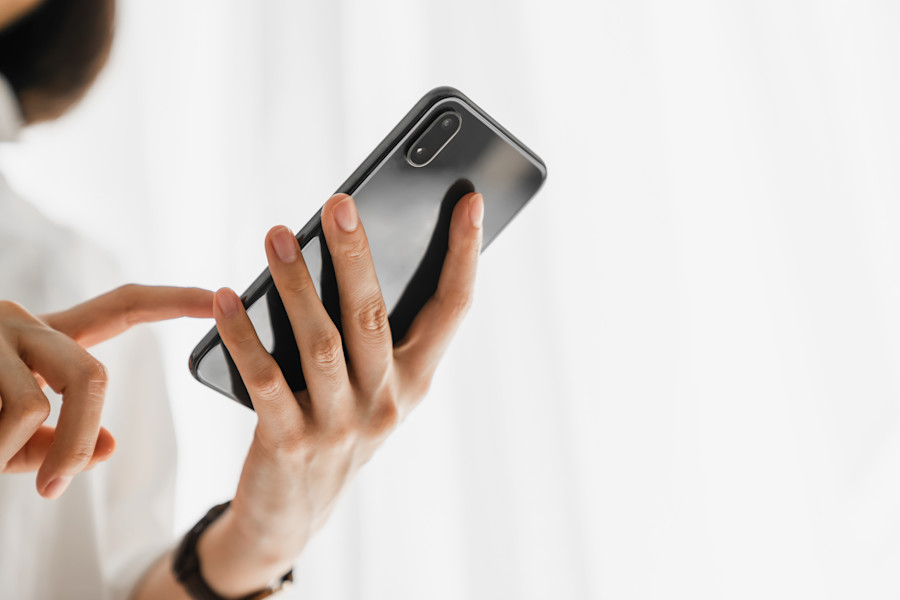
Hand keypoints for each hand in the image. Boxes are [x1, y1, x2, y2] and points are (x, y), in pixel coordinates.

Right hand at [0, 285, 212, 496]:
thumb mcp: (9, 433)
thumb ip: (61, 436)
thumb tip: (109, 446)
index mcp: (46, 337)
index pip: (122, 308)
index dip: (173, 301)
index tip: (217, 296)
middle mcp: (25, 321)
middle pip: (92, 377)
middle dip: (76, 442)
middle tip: (52, 487)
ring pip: (38, 408)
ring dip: (8, 452)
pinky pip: (3, 421)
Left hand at [199, 192, 482, 595]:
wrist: (293, 514)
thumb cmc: (334, 430)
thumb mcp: (369, 388)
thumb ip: (368, 335)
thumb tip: (343, 253)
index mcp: (415, 381)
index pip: (452, 310)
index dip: (464, 256)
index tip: (469, 202)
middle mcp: (386, 402)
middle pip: (374, 317)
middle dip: (357, 255)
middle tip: (340, 203)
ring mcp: (341, 425)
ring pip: (321, 342)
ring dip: (296, 285)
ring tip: (275, 236)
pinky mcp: (290, 442)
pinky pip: (266, 380)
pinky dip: (245, 336)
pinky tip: (226, 299)